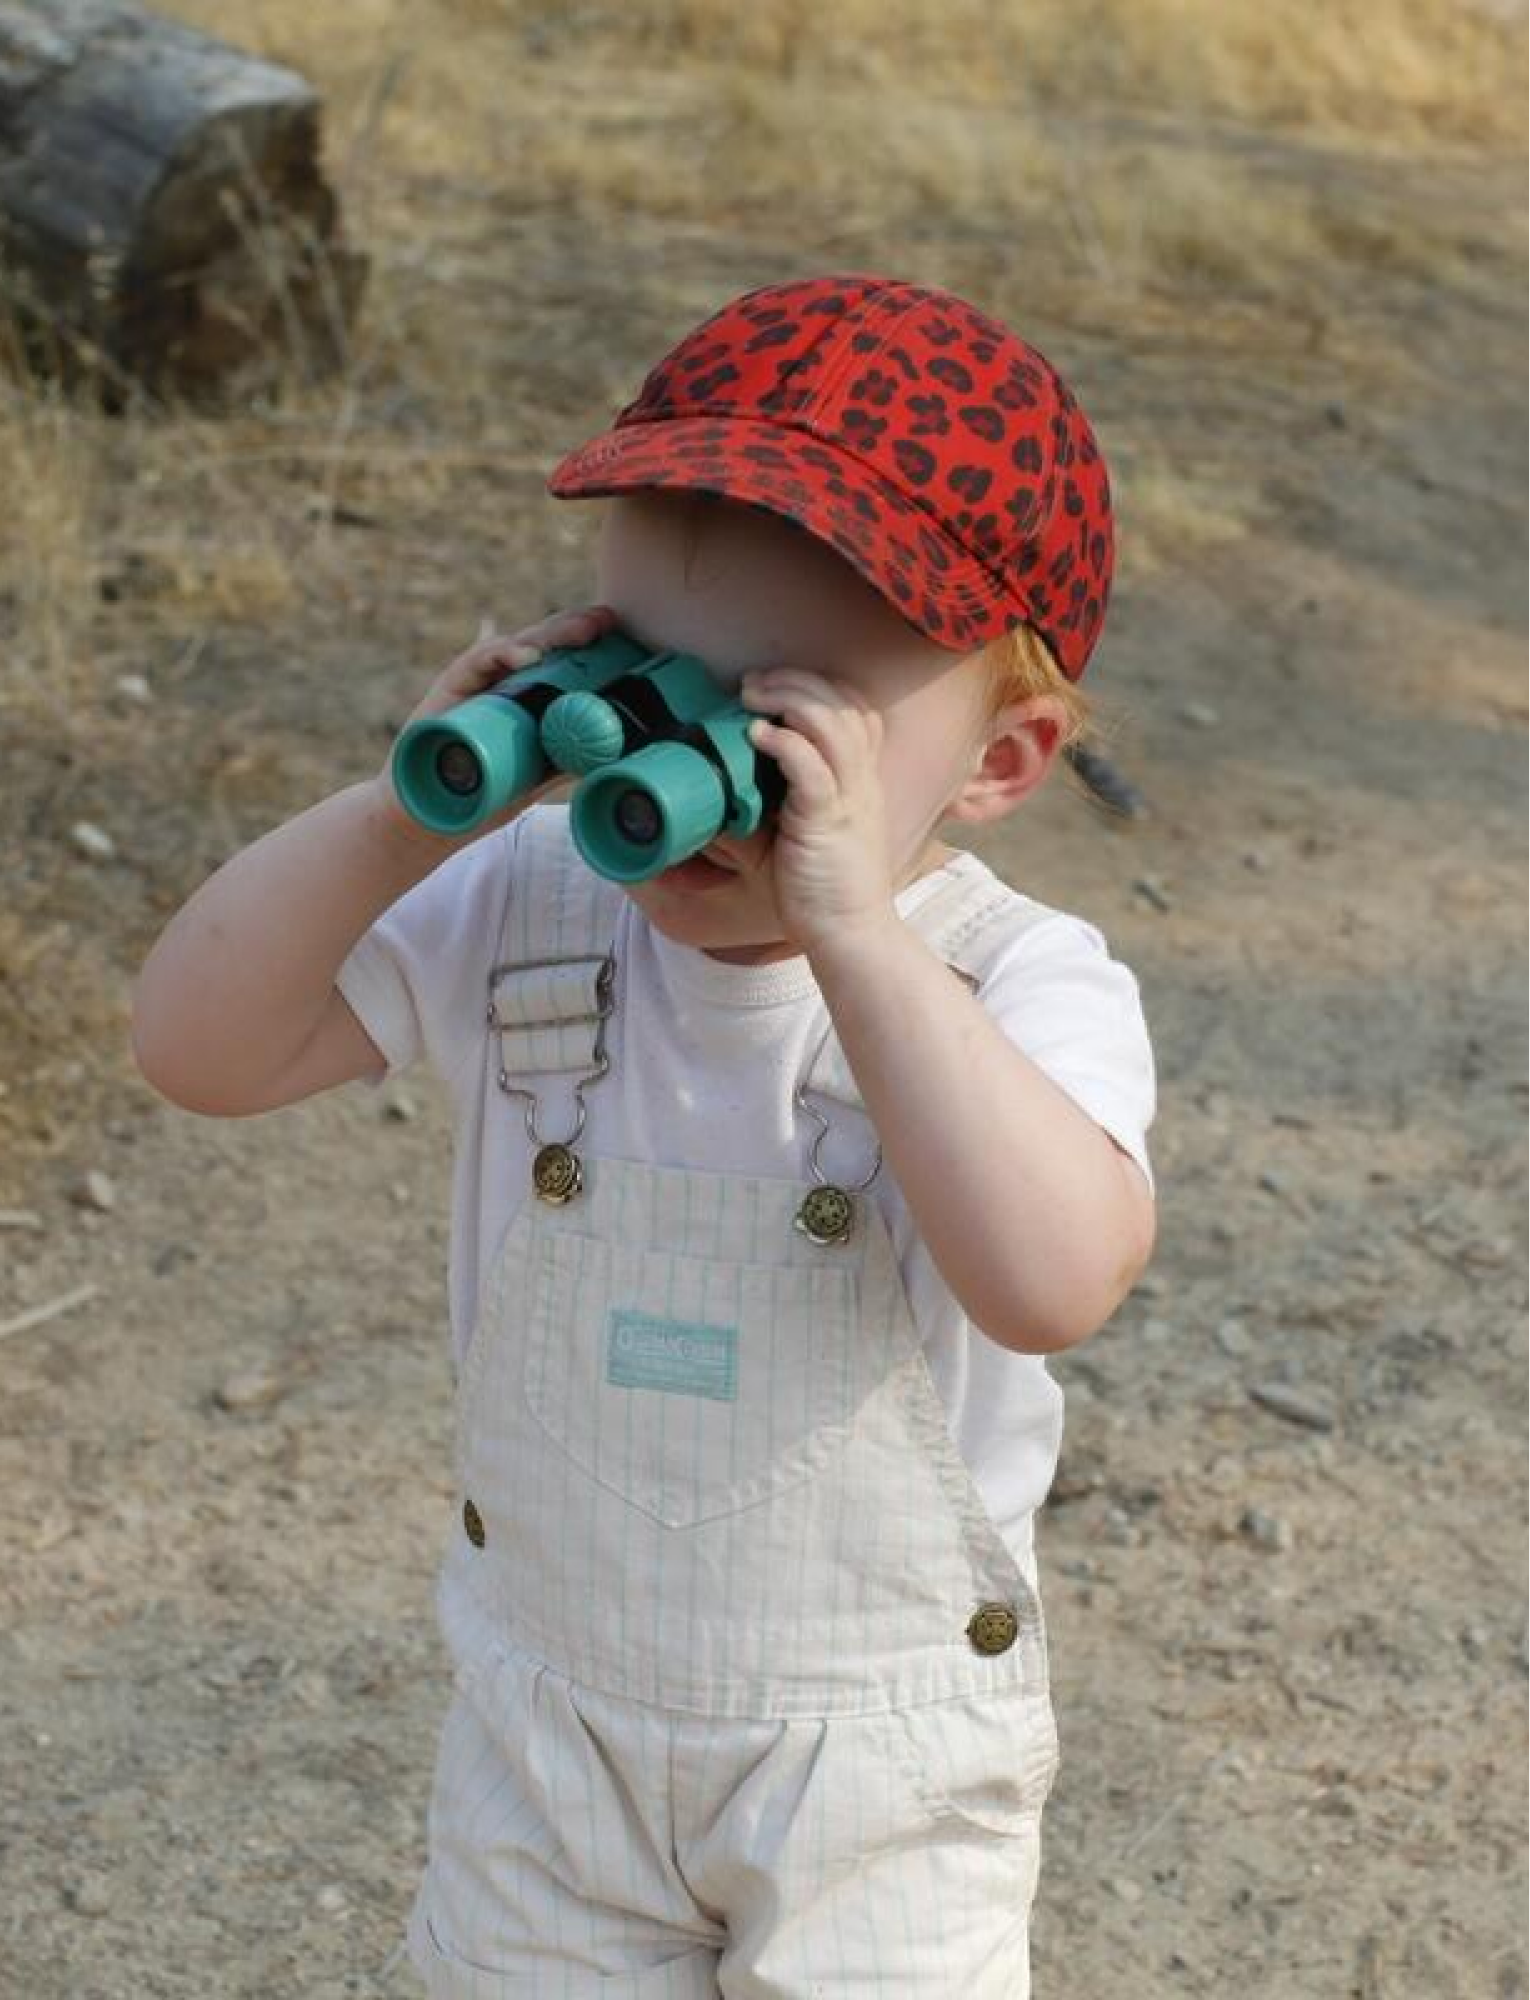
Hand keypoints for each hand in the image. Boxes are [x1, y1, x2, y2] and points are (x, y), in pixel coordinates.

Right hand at [371, 603, 619, 847]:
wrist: (427, 816)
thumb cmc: (481, 797)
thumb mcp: (535, 778)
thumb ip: (566, 761)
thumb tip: (616, 755)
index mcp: (526, 697)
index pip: (561, 661)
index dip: (590, 646)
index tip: (622, 637)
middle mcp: (502, 682)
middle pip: (544, 645)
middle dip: (576, 629)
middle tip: (608, 621)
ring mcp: (477, 682)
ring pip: (516, 646)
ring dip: (551, 636)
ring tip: (583, 631)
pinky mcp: (450, 687)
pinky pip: (477, 663)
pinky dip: (503, 656)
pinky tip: (529, 656)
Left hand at [739, 666, 896, 949]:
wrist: (851, 934)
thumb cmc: (827, 890)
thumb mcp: (820, 831)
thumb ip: (800, 798)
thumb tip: (751, 774)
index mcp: (864, 782)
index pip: (858, 711)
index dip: (821, 688)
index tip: (778, 689)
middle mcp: (863, 782)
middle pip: (844, 704)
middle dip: (796, 681)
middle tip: (753, 683)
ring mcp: (848, 799)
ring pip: (830, 724)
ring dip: (787, 698)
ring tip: (750, 697)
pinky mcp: (827, 822)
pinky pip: (810, 766)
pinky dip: (783, 742)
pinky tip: (756, 735)